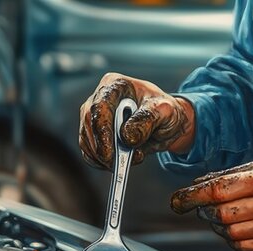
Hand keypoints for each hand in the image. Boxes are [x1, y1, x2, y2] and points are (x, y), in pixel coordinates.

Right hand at [79, 72, 194, 169]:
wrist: (166, 123)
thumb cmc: (164, 111)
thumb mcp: (165, 111)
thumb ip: (148, 120)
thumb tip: (127, 137)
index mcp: (116, 85)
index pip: (100, 106)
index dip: (102, 130)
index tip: (109, 152)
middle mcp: (99, 98)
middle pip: (89, 124)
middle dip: (101, 148)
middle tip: (117, 164)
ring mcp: (94, 117)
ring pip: (86, 140)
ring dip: (103, 157)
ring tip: (128, 159)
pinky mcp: (93, 135)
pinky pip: (89, 152)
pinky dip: (101, 163)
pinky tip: (120, 163)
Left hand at [170, 160, 252, 250]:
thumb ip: (234, 174)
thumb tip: (200, 184)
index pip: (218, 190)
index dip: (193, 196)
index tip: (179, 200)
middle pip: (220, 214)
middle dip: (204, 211)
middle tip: (202, 207)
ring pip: (229, 232)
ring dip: (216, 226)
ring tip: (220, 217)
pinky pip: (243, 246)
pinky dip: (231, 238)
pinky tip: (233, 229)